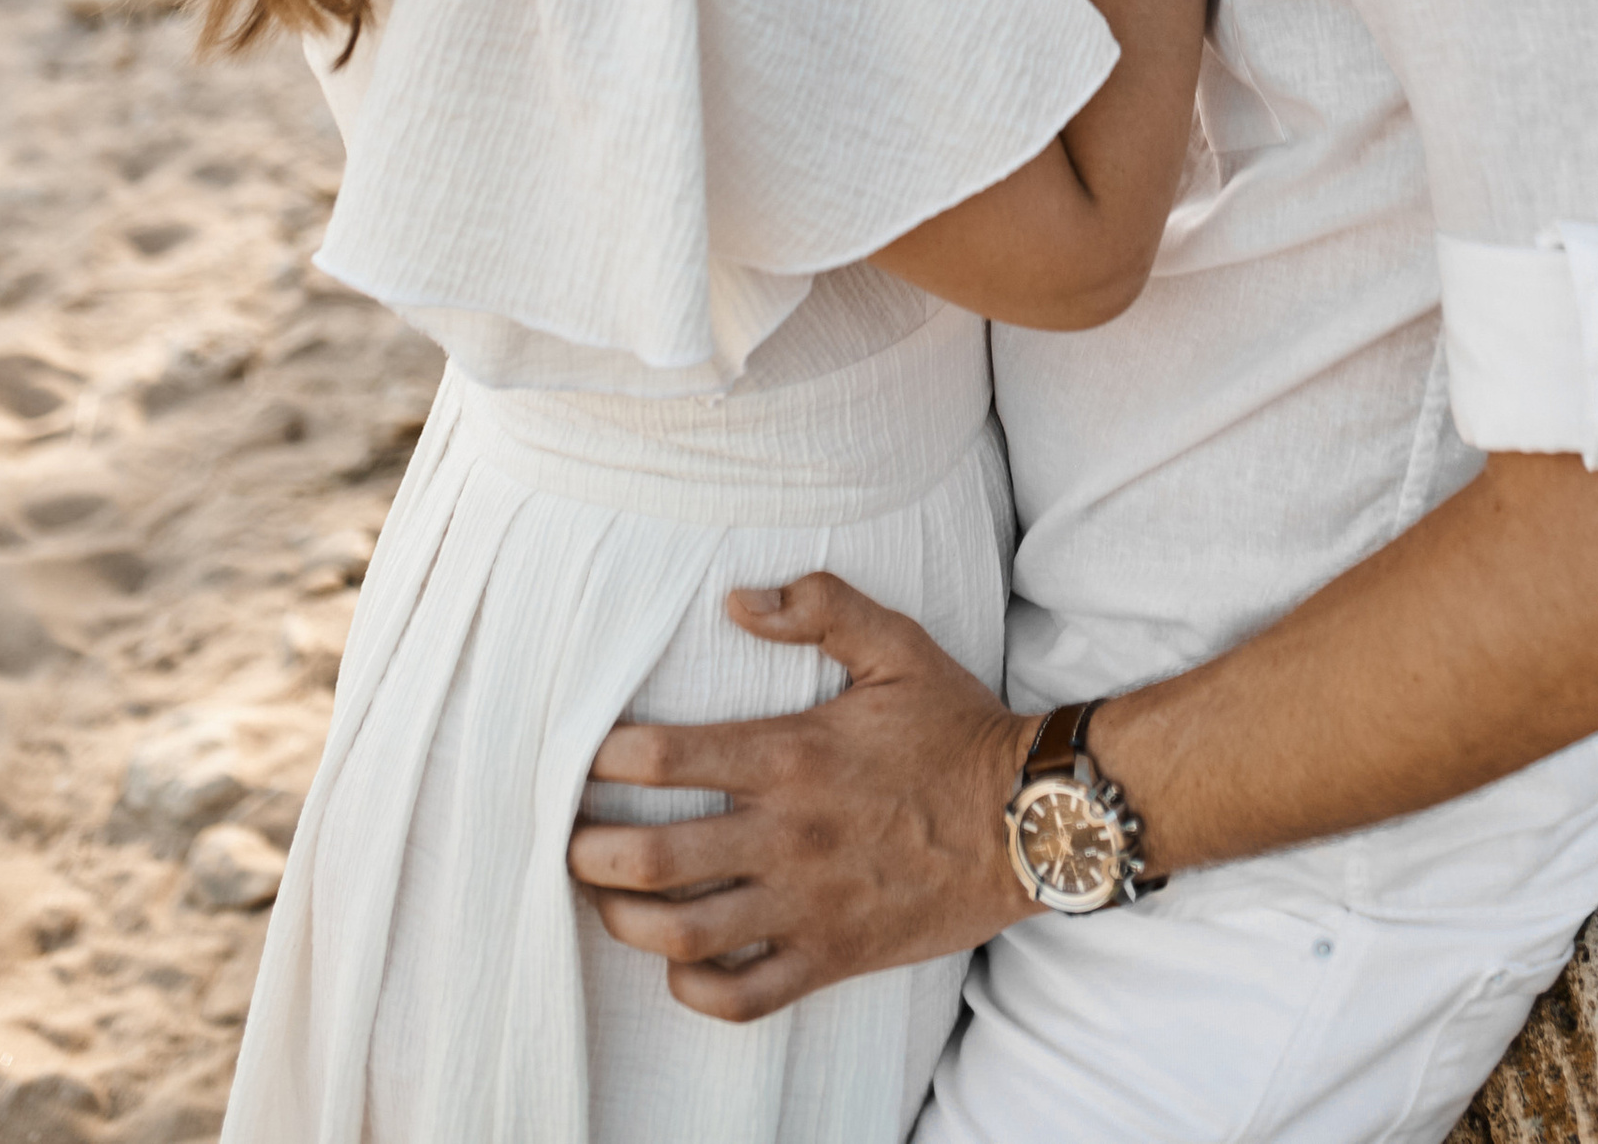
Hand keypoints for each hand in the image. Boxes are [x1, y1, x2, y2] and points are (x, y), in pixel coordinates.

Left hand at [566, 574, 1030, 1021]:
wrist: (1027, 819)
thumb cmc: (955, 727)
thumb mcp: (896, 643)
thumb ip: (818, 607)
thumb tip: (738, 599)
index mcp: (791, 754)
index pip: (664, 758)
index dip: (604, 759)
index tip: (585, 758)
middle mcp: (786, 837)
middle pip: (651, 859)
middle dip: (589, 851)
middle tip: (571, 838)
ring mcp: (806, 907)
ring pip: (683, 937)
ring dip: (625, 922)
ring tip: (605, 899)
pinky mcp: (831, 958)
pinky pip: (743, 997)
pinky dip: (694, 989)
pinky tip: (677, 966)